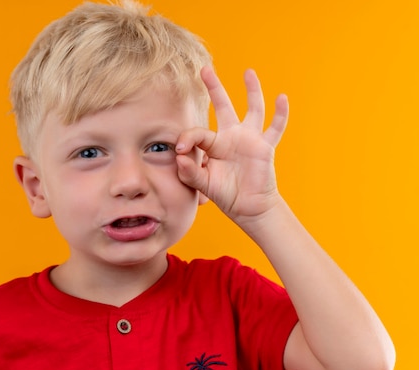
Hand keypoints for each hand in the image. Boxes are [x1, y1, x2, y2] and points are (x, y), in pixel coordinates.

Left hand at [175, 67, 287, 224]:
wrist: (247, 208)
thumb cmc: (225, 194)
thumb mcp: (203, 184)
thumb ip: (189, 172)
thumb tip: (179, 157)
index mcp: (213, 144)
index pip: (198, 132)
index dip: (187, 138)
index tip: (181, 150)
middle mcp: (231, 136)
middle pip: (223, 105)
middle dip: (214, 87)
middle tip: (204, 69)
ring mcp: (250, 139)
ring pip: (253, 109)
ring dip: (252, 90)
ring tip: (248, 72)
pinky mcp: (265, 147)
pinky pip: (275, 128)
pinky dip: (280, 114)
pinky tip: (282, 98)